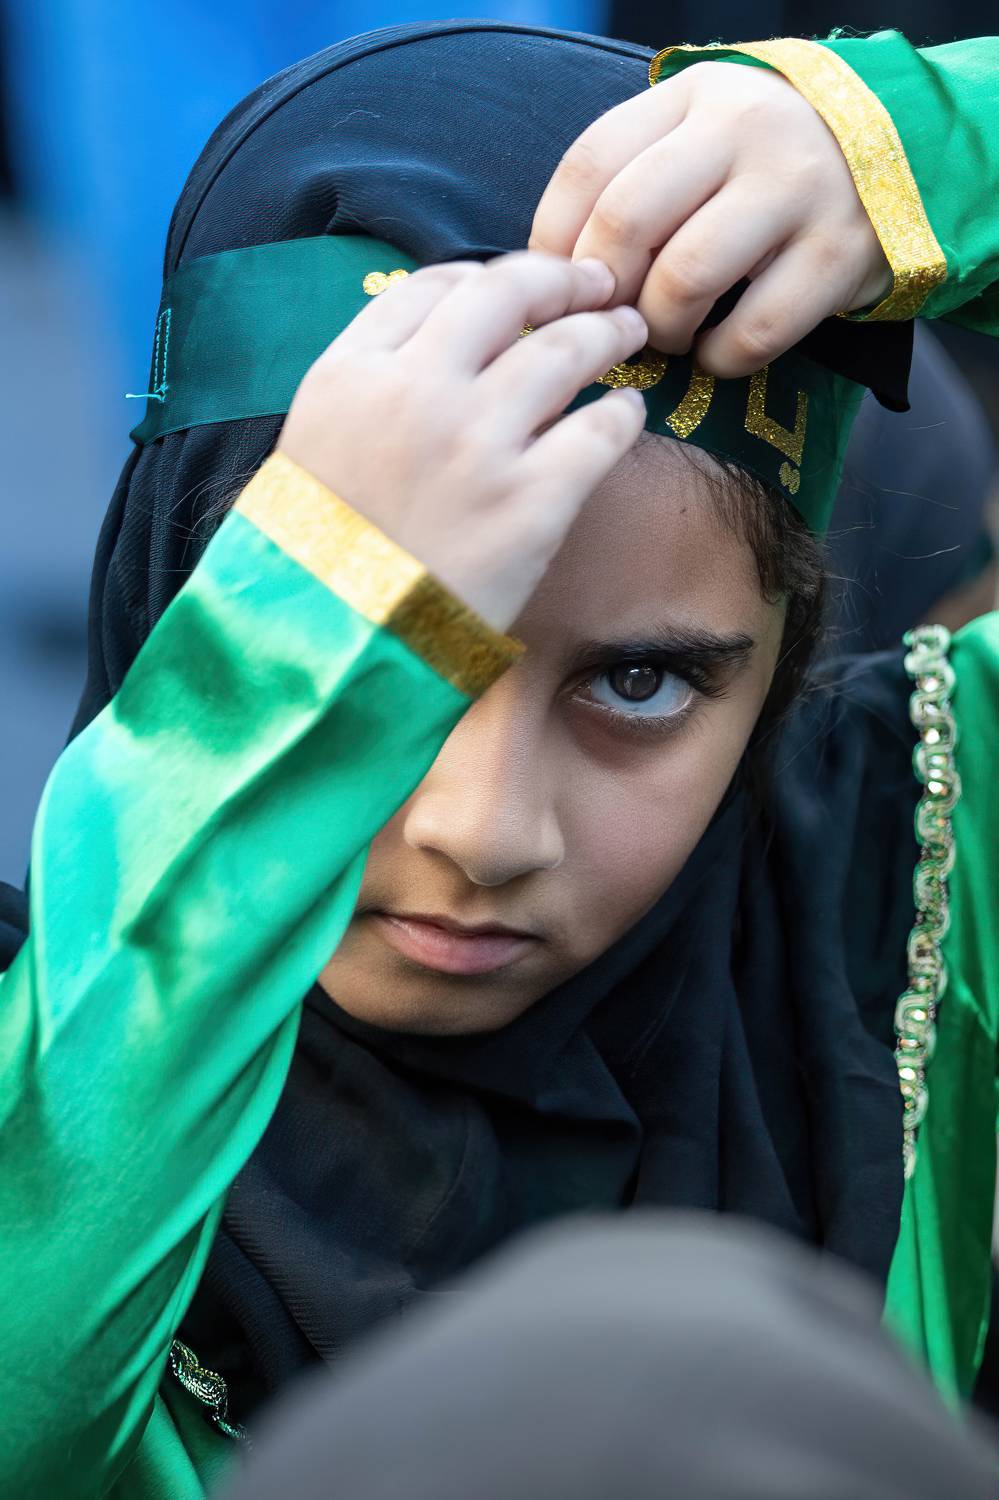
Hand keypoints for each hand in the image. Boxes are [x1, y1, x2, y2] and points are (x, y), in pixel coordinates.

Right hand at [278, 253, 646, 632]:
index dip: (489, 278)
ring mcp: (478, 445)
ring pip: (567, 350)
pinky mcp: (532, 502)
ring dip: (607, 332)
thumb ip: (369, 385)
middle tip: (597, 285)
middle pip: (507, 296)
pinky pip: (600, 428)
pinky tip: (627, 414)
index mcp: (352, 373)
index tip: (519, 290)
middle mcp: (416, 391)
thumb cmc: (321, 556)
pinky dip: (622, 412)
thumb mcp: (314, 445)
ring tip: (627, 333)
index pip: (434, 287)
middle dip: (562, 280)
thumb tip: (444, 338)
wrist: (338, 646)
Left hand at [530, 61, 891, 376]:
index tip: (561, 289)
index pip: (590, 166)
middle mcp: (744, 131)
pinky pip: (753, 331)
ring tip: (668, 335)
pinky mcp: (838, 254)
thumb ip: (632, 180)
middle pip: (627, 223)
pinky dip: (719, 359)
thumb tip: (552, 274)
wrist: (899, 155)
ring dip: (660, 329)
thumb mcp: (700, 136)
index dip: (555, 241)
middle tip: (613, 320)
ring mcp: (796, 190)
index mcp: (693, 96)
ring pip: (686, 279)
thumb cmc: (764, 166)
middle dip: (603, 293)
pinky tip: (716, 351)